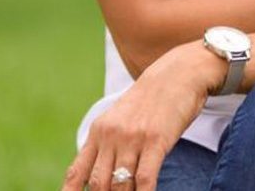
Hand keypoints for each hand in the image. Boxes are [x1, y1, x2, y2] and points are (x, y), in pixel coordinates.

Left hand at [62, 42, 223, 190]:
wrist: (177, 74)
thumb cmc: (151, 102)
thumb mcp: (120, 119)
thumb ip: (107, 145)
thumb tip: (99, 179)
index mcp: (98, 132)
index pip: (77, 172)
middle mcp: (111, 135)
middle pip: (98, 184)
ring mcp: (132, 138)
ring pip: (120, 185)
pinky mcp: (155, 140)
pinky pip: (144, 178)